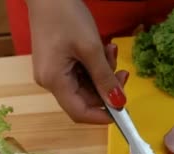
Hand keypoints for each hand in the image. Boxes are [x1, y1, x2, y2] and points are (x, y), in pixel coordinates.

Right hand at [26, 0, 128, 123]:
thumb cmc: (65, 16)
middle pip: (85, 98)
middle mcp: (51, 81)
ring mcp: (54, 71)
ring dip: (103, 73)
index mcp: (54, 81)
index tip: (123, 111)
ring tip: (110, 51)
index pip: (79, 113)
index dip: (102, 116)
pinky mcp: (59, 62)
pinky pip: (82, 72)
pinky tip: (103, 49)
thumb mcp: (91, 48)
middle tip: (123, 72)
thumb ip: (105, 78)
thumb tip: (118, 102)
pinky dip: (95, 65)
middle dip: (107, 88)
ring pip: (86, 85)